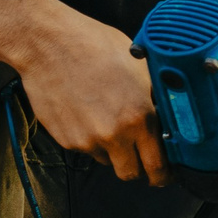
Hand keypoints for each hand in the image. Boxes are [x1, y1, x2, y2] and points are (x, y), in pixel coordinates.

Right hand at [17, 12, 168, 185]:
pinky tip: (87, 111)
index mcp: (139, 117)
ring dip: (111, 148)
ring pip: (106, 159)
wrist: (49, 44)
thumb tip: (168, 117)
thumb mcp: (140, 67)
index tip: (164, 174)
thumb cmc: (95, 46)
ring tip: (106, 117)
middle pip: (130, 173)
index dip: (163, 174)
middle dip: (138, 167)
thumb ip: (155, 99)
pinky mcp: (65, 138)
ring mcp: (86, 139)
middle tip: (138, 154)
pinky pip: (85, 147)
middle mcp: (113, 134)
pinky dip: (89, 137)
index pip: (157, 165)